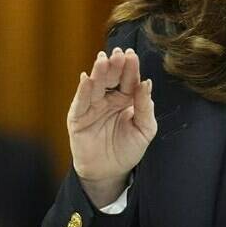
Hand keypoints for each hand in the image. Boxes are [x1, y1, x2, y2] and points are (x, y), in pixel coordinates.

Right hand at [66, 48, 156, 205]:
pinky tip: (86, 78)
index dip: (130, 67)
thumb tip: (147, 83)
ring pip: (95, 86)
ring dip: (99, 72)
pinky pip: (81, 101)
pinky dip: (83, 90)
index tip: (132, 55)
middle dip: (114, 65)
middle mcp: (108, 98)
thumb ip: (145, 106)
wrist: (109, 172)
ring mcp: (92, 106)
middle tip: (118, 54)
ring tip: (103, 60)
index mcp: (126, 98)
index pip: (129, 79)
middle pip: (112, 78)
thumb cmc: (128, 149)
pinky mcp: (78, 117)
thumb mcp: (145, 129)